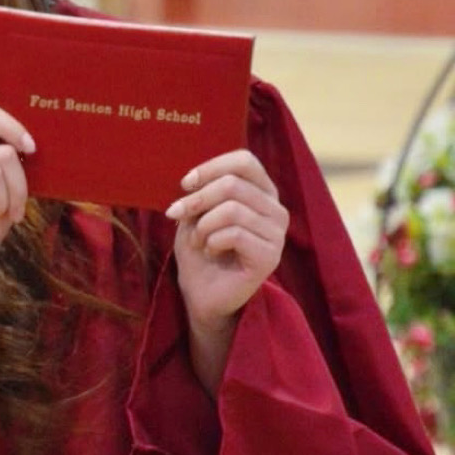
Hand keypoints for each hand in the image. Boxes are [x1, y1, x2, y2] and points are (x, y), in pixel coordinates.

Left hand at [165, 149, 287, 389]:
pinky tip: (210, 252)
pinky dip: (211, 241)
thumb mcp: (194, 214)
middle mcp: (275, 209)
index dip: (211, 167)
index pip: (245, 161)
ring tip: (198, 241)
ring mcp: (277, 234)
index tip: (185, 184)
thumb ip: (199, 192)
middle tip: (176, 216)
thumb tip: (192, 181)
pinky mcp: (271, 257)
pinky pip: (235, 234)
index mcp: (261, 192)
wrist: (202, 293)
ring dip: (203, 226)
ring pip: (233, 209)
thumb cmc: (199, 249)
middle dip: (196, 200)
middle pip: (233, 184)